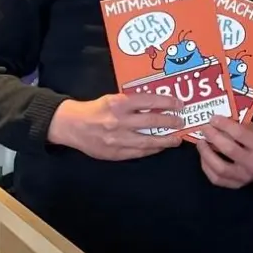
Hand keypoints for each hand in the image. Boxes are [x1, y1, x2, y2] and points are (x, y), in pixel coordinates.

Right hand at [47, 92, 183, 159]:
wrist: (71, 126)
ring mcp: (117, 139)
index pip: (149, 101)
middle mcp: (119, 121)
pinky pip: (138, 153)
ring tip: (176, 140)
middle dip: (170, 122)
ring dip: (165, 141)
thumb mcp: (112, 99)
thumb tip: (157, 105)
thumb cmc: (94, 110)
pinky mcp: (115, 153)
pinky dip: (151, 150)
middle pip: (152, 122)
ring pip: (148, 142)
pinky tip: (159, 147)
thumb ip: (132, 102)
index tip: (179, 105)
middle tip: (181, 122)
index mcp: (119, 104)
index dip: (167, 103)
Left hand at [195, 115, 252, 187]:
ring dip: (206, 153)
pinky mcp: (237, 185)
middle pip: (228, 149)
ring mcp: (245, 177)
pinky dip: (206, 167)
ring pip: (220, 168)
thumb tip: (221, 122)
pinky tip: (204, 156)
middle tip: (205, 128)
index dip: (224, 125)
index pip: (240, 134)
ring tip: (201, 142)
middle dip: (213, 136)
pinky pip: (216, 179)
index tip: (214, 118)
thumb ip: (242, 127)